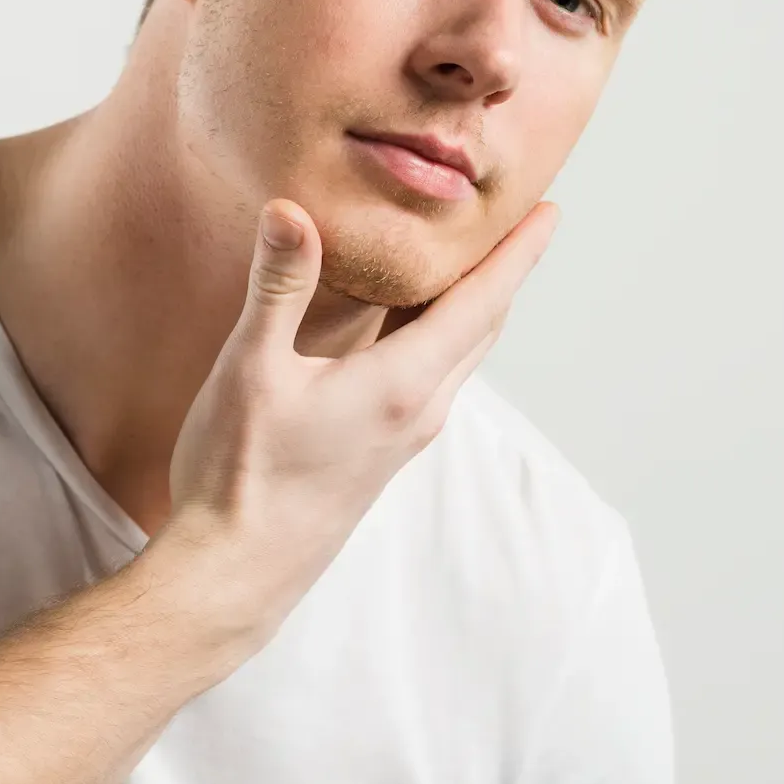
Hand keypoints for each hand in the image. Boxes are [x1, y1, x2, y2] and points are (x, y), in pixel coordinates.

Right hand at [160, 197, 559, 641]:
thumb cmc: (238, 476)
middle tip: (523, 221)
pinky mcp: (382, 453)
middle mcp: (419, 411)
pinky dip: (442, 335)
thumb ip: (279, 287)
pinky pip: (433, 378)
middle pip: (483, 326)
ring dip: (475, 305)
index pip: (481, 303)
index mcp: (402, 385)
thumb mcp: (252, 370)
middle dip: (506, 271)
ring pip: (460, 356)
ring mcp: (404, 437)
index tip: (550, 211)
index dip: (517, 253)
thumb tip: (291, 208)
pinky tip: (412, 323)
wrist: (233, 574)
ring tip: (476, 260)